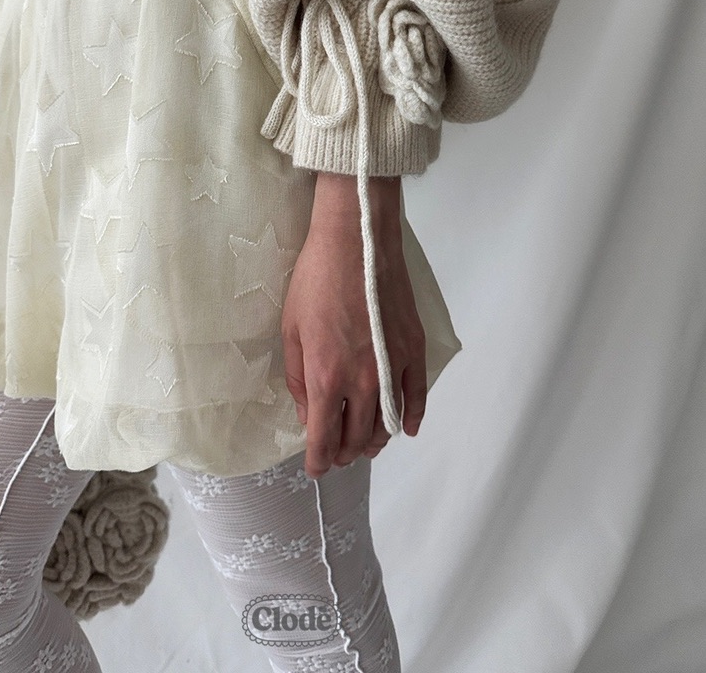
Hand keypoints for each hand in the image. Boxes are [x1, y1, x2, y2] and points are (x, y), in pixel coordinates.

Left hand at [281, 172, 427, 478]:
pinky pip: (417, 396)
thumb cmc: (315, 280)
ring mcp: (393, 367)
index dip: (318, 460)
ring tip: (363, 443)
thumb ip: (299, 379)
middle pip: (358, 437)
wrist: (355, 241)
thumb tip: (307, 414)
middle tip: (335, 454)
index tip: (315, 468)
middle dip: (344, 452)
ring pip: (388, 424)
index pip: (324, 438)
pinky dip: (412, 417)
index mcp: (327, 378)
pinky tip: (405, 428)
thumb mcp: (291, 330)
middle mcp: (364, 381)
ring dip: (374, 440)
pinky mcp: (414, 349)